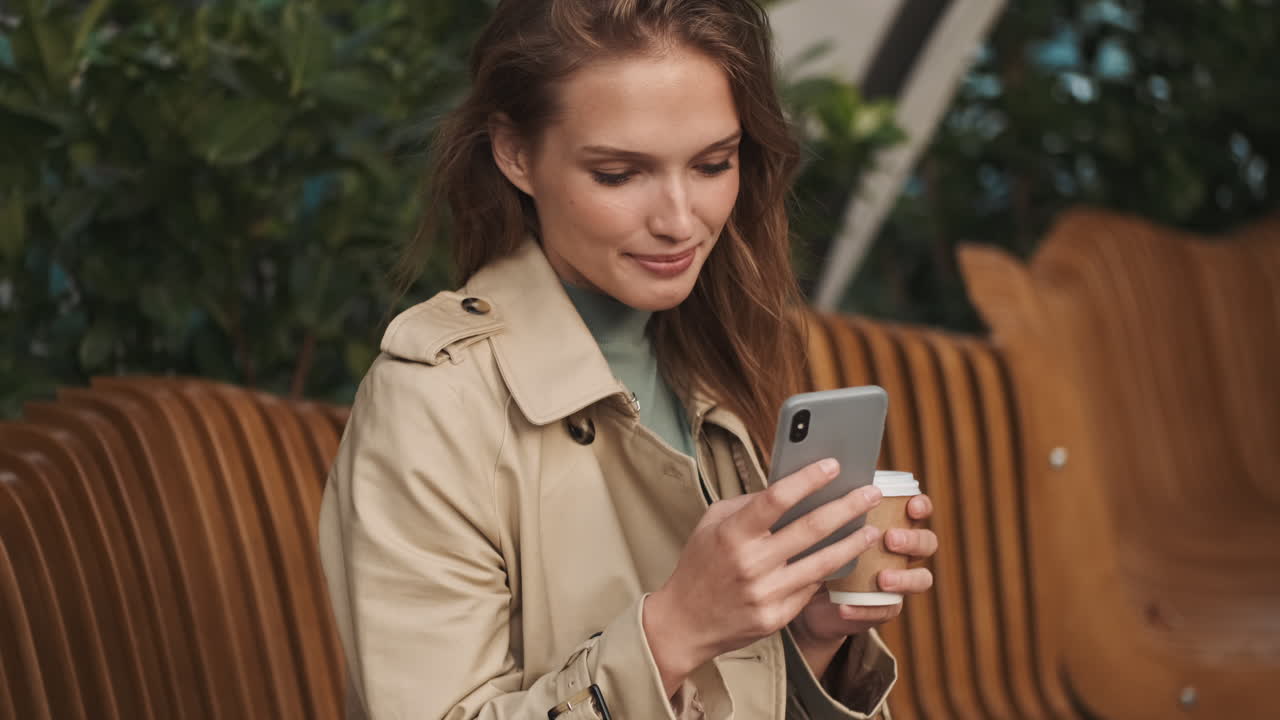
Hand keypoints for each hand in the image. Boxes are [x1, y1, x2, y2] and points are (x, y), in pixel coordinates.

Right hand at [643, 459, 883, 696]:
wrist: (685, 622)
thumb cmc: (700, 565)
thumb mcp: (712, 524)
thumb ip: (748, 505)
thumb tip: (791, 488)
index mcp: (732, 533)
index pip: (776, 499)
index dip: (808, 479)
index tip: (834, 465)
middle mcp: (750, 563)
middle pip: (810, 529)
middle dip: (846, 507)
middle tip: (871, 493)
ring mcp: (766, 593)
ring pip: (822, 564)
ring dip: (852, 544)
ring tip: (871, 529)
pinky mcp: (777, 617)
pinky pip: (811, 589)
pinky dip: (829, 572)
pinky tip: (844, 560)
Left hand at [789, 493, 936, 657]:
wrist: (805, 592)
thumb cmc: (817, 546)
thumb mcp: (821, 525)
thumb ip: (828, 506)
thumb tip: (817, 477)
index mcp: (891, 522)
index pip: (918, 510)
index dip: (921, 506)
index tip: (912, 506)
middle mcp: (900, 550)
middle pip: (927, 542)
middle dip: (913, 539)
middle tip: (890, 538)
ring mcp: (896, 579)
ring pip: (921, 579)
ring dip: (904, 578)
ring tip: (882, 579)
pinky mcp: (883, 607)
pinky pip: (886, 610)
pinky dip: (866, 609)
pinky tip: (844, 607)